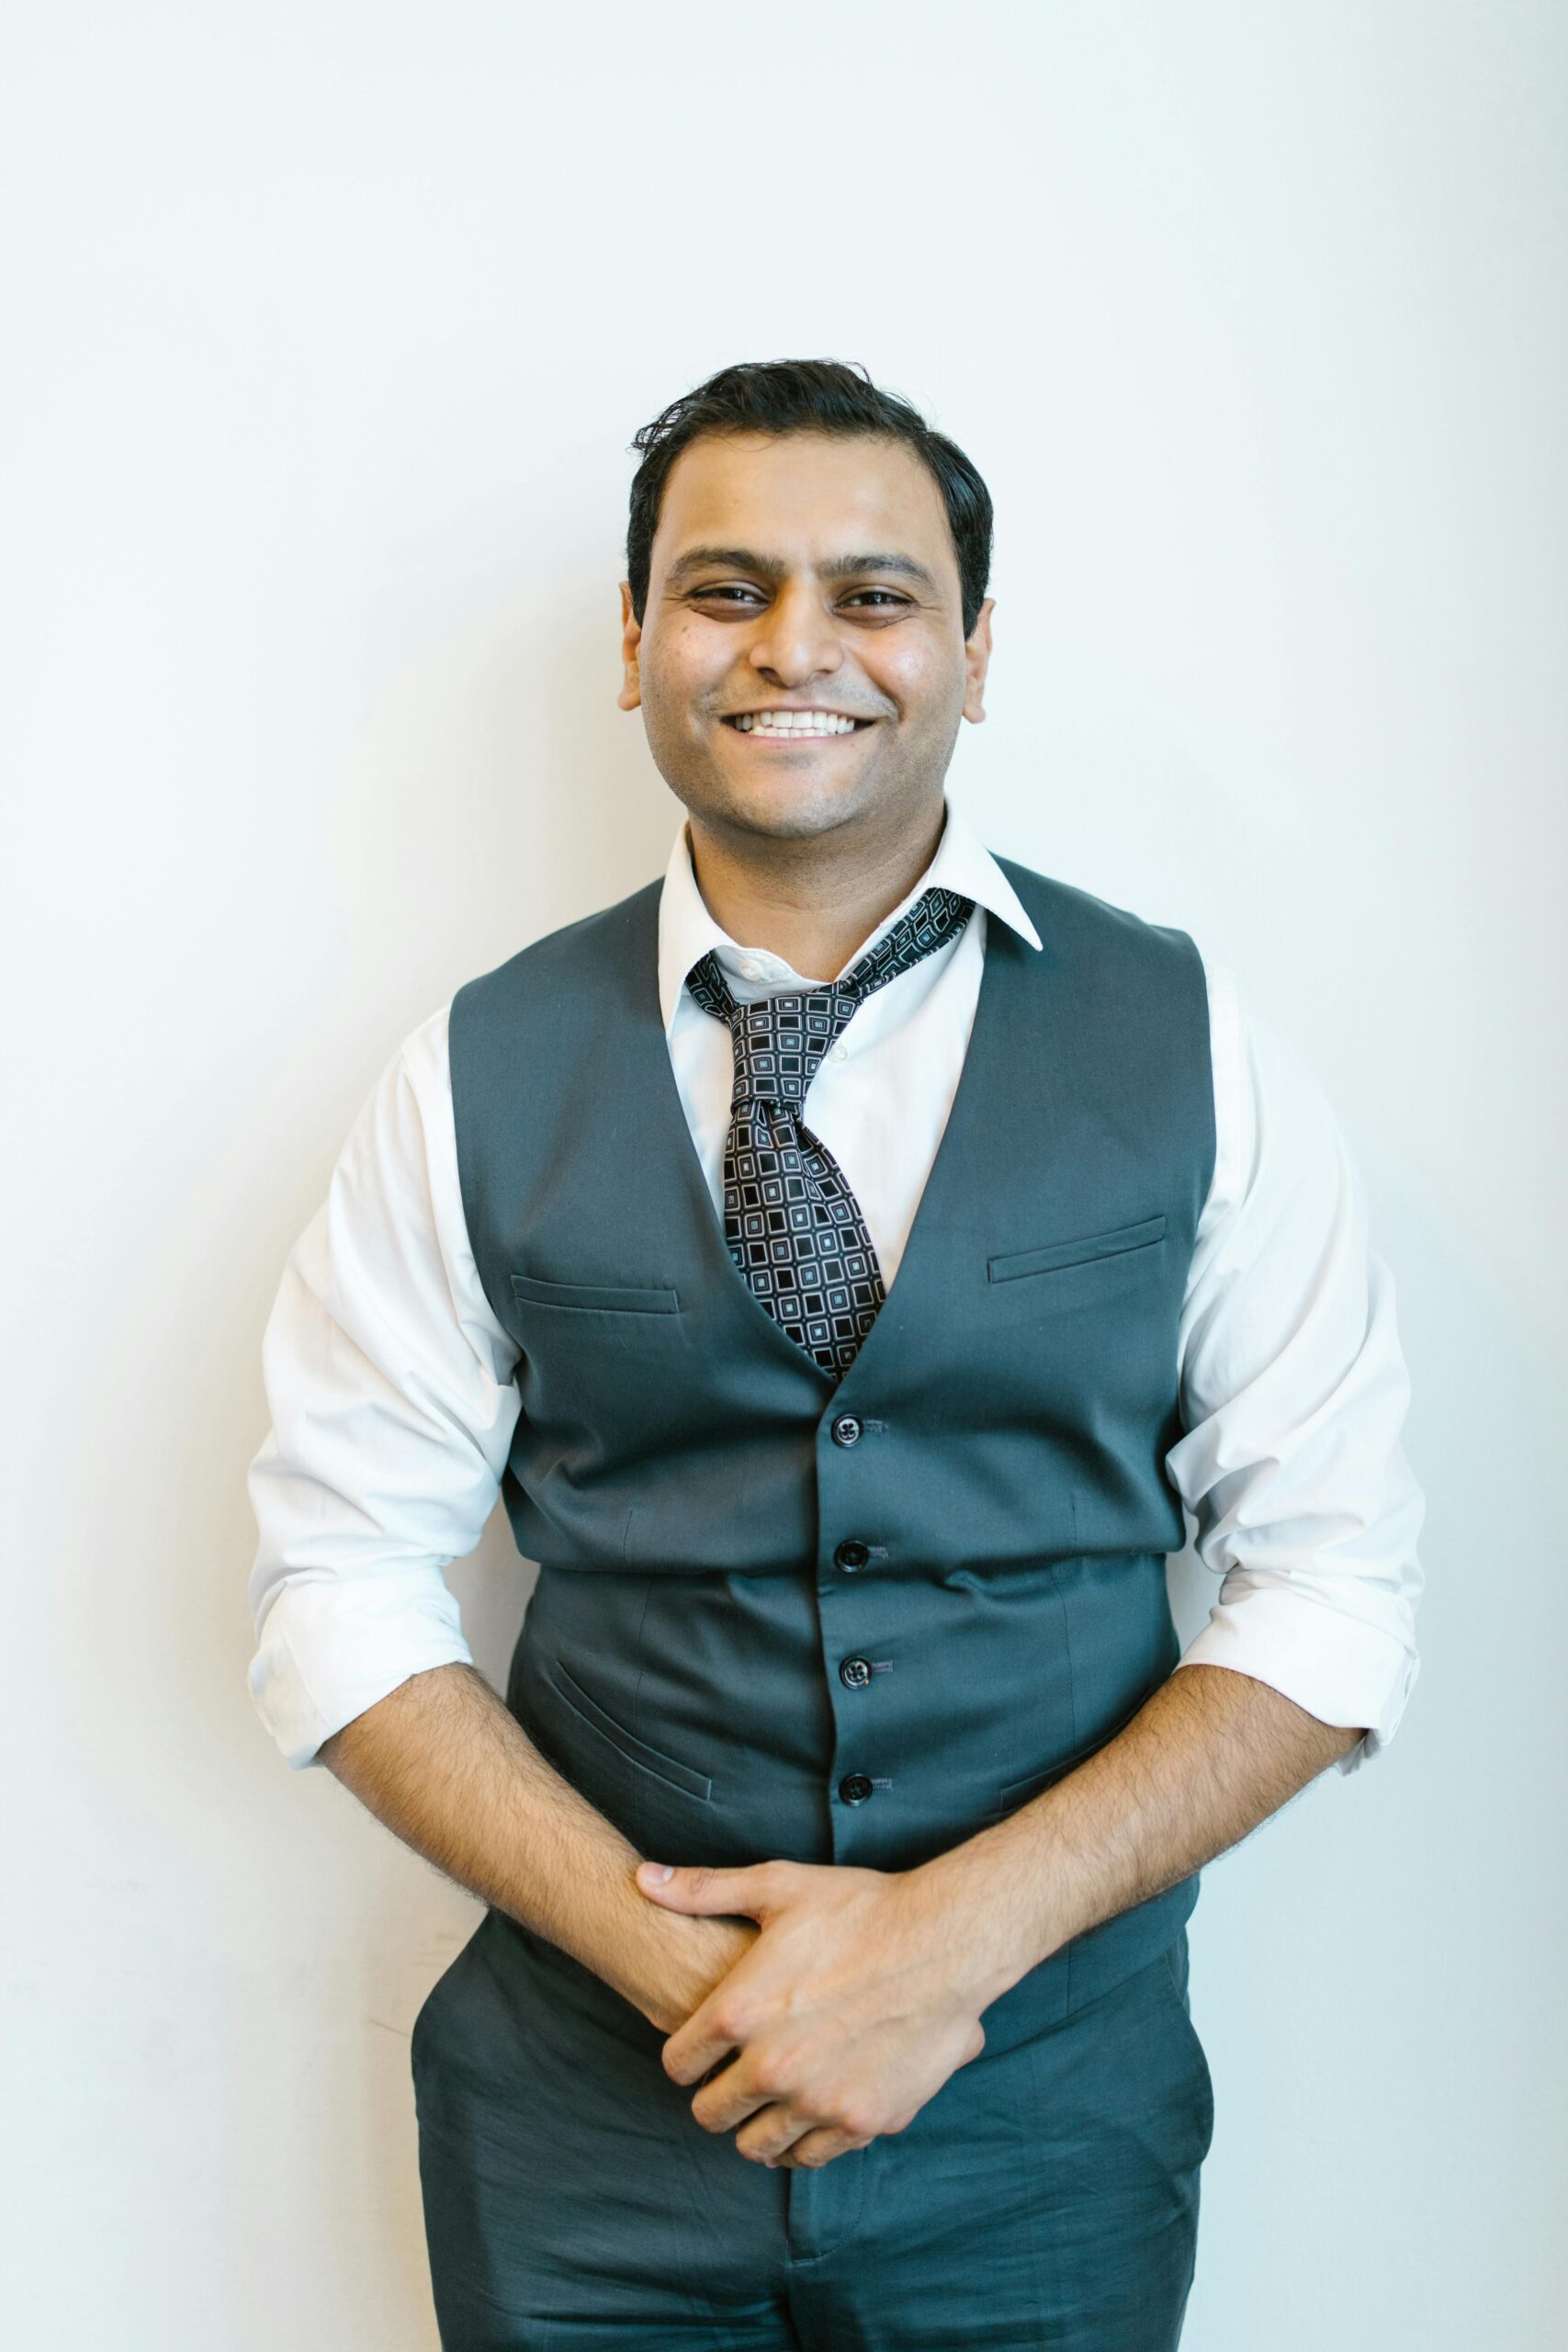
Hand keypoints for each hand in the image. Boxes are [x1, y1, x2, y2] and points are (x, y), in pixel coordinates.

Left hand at [633, 1857, 989, 2169]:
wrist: (945, 1941)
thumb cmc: (861, 1909)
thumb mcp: (778, 1886)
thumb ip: (705, 1890)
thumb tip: (642, 1880)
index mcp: (739, 2012)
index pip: (678, 2065)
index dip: (687, 2054)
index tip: (706, 2045)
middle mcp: (770, 2067)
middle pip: (711, 2114)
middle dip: (717, 2095)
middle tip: (737, 2074)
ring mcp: (816, 2102)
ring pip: (758, 2146)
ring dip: (758, 2124)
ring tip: (773, 2097)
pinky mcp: (861, 2122)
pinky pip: (812, 2156)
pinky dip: (805, 2140)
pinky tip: (813, 2108)